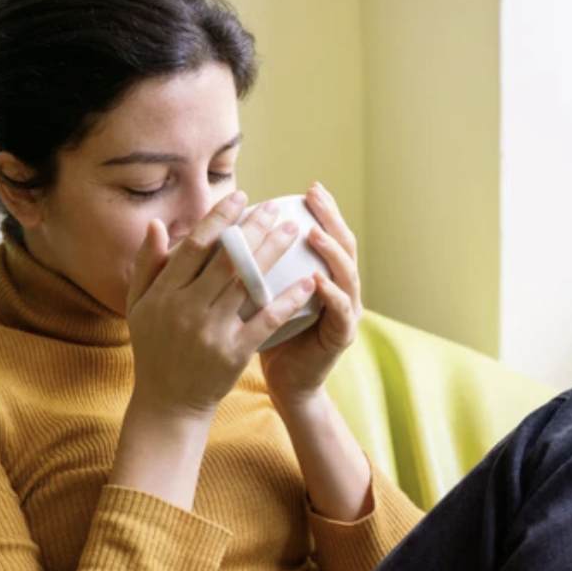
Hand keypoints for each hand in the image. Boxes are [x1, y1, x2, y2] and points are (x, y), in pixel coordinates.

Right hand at [124, 190, 318, 419]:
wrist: (168, 403)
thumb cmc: (154, 349)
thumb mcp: (139, 306)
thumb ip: (147, 264)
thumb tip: (158, 225)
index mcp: (164, 294)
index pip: (195, 247)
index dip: (219, 219)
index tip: (240, 197)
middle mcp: (187, 309)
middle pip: (227, 260)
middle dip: (254, 229)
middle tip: (277, 207)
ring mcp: (212, 332)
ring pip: (248, 283)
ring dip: (273, 253)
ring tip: (294, 231)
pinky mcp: (234, 353)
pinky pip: (266, 320)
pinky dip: (288, 300)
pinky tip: (308, 282)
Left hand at [260, 181, 362, 409]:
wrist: (284, 382)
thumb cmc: (266, 335)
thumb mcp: (257, 294)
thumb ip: (251, 264)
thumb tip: (224, 229)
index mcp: (322, 274)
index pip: (327, 233)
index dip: (322, 210)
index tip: (308, 188)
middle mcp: (340, 288)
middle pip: (344, 244)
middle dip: (331, 218)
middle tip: (316, 196)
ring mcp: (345, 311)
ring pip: (347, 273)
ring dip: (332, 251)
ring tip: (313, 232)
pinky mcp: (341, 336)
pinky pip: (340, 311)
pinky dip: (330, 293)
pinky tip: (316, 279)